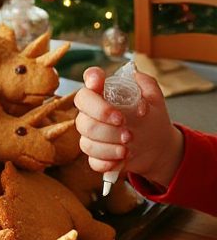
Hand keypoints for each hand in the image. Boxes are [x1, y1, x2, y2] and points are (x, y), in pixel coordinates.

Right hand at [74, 66, 183, 188]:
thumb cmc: (151, 117)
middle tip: (127, 130)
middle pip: (82, 118)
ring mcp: (92, 136)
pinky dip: (108, 161)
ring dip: (109, 145)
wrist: (157, 144)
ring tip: (129, 145)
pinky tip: (122, 158)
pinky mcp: (96, 156)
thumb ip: (146, 83)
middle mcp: (92, 113)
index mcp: (105, 93)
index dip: (90, 79)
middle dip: (105, 126)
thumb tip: (135, 78)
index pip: (90, 79)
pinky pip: (93, 161)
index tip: (99, 83)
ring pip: (86, 142)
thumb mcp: (154, 98)